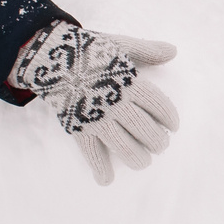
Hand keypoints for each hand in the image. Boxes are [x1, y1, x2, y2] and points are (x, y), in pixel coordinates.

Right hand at [10, 22, 180, 185]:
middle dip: (157, 141)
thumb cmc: (87, 48)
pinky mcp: (78, 128)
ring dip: (137, 158)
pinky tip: (106, 180)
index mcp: (130, 82)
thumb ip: (147, 49)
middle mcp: (117, 103)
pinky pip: (92, 153)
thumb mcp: (120, 43)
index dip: (169, 118)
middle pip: (145, 129)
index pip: (158, 105)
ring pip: (124, 146)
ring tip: (143, 162)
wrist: (50, 55)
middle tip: (160, 146)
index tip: (173, 127)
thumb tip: (173, 51)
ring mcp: (98, 118)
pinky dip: (99, 168)